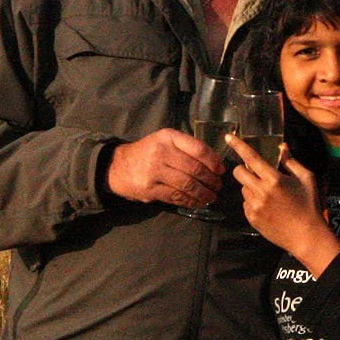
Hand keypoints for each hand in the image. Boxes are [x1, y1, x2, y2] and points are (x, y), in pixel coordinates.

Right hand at [105, 129, 223, 208]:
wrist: (118, 166)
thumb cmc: (147, 152)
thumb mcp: (165, 141)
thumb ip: (186, 147)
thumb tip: (214, 162)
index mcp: (168, 137)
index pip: (198, 149)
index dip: (214, 161)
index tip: (221, 170)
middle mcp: (162, 152)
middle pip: (195, 169)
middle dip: (211, 180)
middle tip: (218, 185)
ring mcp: (155, 171)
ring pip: (187, 185)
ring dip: (203, 193)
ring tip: (211, 196)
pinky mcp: (150, 189)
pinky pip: (177, 197)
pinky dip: (190, 201)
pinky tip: (197, 202)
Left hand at [227, 135, 339, 275]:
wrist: (306, 236)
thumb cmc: (310, 205)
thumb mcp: (307, 179)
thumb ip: (291, 162)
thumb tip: (282, 147)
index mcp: (274, 179)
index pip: (251, 157)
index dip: (238, 145)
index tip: (228, 136)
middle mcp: (260, 192)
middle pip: (238, 172)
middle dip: (245, 169)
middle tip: (257, 174)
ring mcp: (254, 207)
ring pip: (242, 189)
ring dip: (251, 187)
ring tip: (268, 196)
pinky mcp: (251, 219)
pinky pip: (245, 204)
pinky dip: (253, 202)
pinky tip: (268, 208)